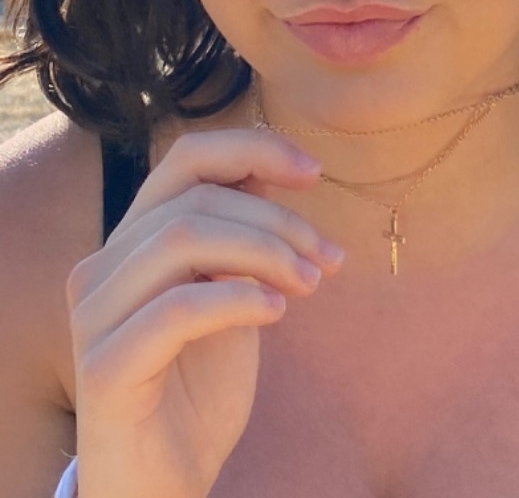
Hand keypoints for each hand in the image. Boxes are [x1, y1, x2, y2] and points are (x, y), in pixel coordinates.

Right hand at [66, 128, 344, 497]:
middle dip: (276, 220)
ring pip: (182, 240)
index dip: (253, 150)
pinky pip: (176, 309)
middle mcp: (102, 266)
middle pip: (195, 199)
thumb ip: (239, 236)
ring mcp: (95, 316)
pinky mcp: (104, 367)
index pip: (187, 158)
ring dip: (264, 253)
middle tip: (326, 259)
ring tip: (309, 284)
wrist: (165, 479)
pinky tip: (277, 315)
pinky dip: (237, 299)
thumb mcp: (230, 292)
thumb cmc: (199, 384)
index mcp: (133, 239)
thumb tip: (277, 170)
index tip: (314, 172)